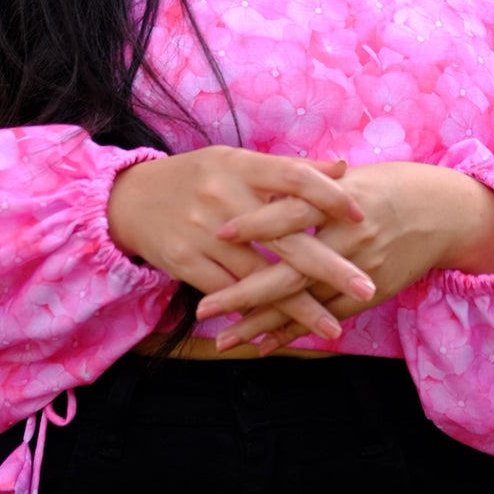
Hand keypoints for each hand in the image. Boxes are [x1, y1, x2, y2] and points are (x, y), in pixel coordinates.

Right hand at [106, 147, 377, 346]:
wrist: (127, 198)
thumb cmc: (196, 178)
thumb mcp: (237, 162)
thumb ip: (289, 170)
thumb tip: (344, 169)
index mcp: (240, 166)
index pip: (293, 177)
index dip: (329, 196)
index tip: (362, 217)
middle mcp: (222, 197)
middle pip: (284, 236)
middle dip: (329, 266)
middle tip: (366, 286)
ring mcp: (202, 232)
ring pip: (259, 276)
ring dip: (298, 305)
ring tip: (331, 326)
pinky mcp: (184, 261)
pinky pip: (227, 293)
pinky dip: (255, 313)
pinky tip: (280, 330)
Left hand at [196, 161, 493, 352]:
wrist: (444, 212)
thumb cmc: (389, 186)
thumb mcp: (349, 177)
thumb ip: (306, 184)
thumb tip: (256, 186)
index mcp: (339, 201)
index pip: (291, 212)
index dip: (256, 223)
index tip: (218, 232)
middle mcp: (348, 239)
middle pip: (290, 271)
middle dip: (244, 292)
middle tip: (204, 307)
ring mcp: (359, 271)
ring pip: (304, 303)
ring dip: (262, 324)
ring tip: (224, 340)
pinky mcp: (369, 293)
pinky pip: (326, 317)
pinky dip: (294, 331)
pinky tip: (262, 345)